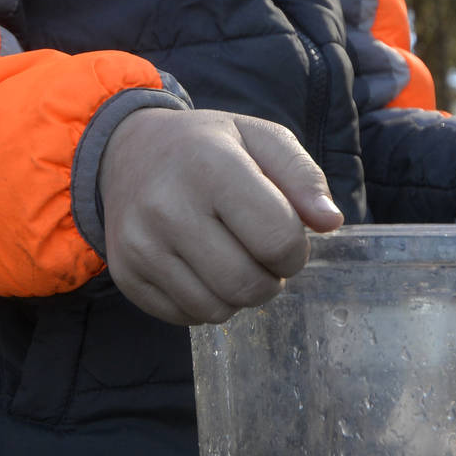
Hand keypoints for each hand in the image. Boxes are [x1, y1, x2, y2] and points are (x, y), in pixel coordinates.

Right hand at [97, 108, 342, 325]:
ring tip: (233, 259)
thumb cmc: (207, 146)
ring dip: (239, 295)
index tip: (287, 238)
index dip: (296, 250)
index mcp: (210, 165)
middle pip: (247, 284)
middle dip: (271, 279)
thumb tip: (330, 222)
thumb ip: (303, 176)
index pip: (277, 239)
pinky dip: (206, 302)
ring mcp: (141, 245)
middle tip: (263, 257)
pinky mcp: (125, 274)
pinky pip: (186, 317)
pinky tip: (202, 268)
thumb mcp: (260, 138)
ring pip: (217, 310)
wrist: (129, 151)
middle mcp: (167, 208)